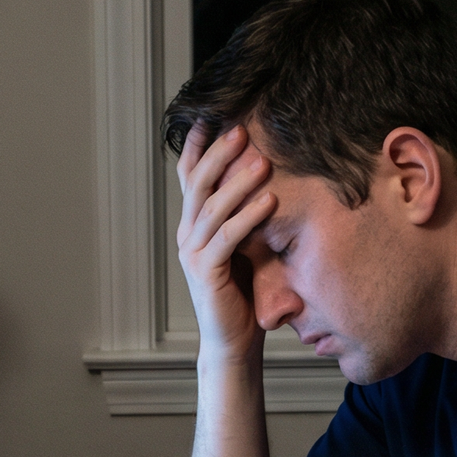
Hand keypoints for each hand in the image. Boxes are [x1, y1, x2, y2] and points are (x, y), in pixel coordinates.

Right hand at [176, 123, 275, 364]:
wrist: (232, 342)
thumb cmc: (243, 296)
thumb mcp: (246, 247)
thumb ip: (246, 218)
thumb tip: (268, 178)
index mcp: (193, 226)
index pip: (190, 177)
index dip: (199, 146)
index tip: (214, 114)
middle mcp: (187, 236)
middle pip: (198, 183)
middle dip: (219, 153)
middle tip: (242, 129)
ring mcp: (193, 254)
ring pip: (212, 207)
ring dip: (238, 181)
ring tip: (263, 160)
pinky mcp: (207, 273)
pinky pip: (227, 237)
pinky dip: (248, 216)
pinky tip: (269, 200)